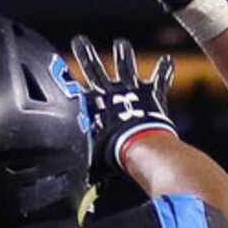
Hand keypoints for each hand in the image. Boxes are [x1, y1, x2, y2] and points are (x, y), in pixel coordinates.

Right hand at [69, 36, 177, 177]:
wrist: (139, 148)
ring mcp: (132, 90)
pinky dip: (164, 70)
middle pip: (94, 68)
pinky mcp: (153, 94)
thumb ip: (86, 164)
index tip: (59, 66)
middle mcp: (111, 93)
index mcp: (94, 107)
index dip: (67, 78)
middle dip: (86, 54)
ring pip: (125, 66)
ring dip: (123, 54)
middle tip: (80, 40)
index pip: (76, 88)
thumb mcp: (93, 159)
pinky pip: (160, 79)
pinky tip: (168, 60)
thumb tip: (77, 187)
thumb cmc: (114, 156)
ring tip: (121, 43)